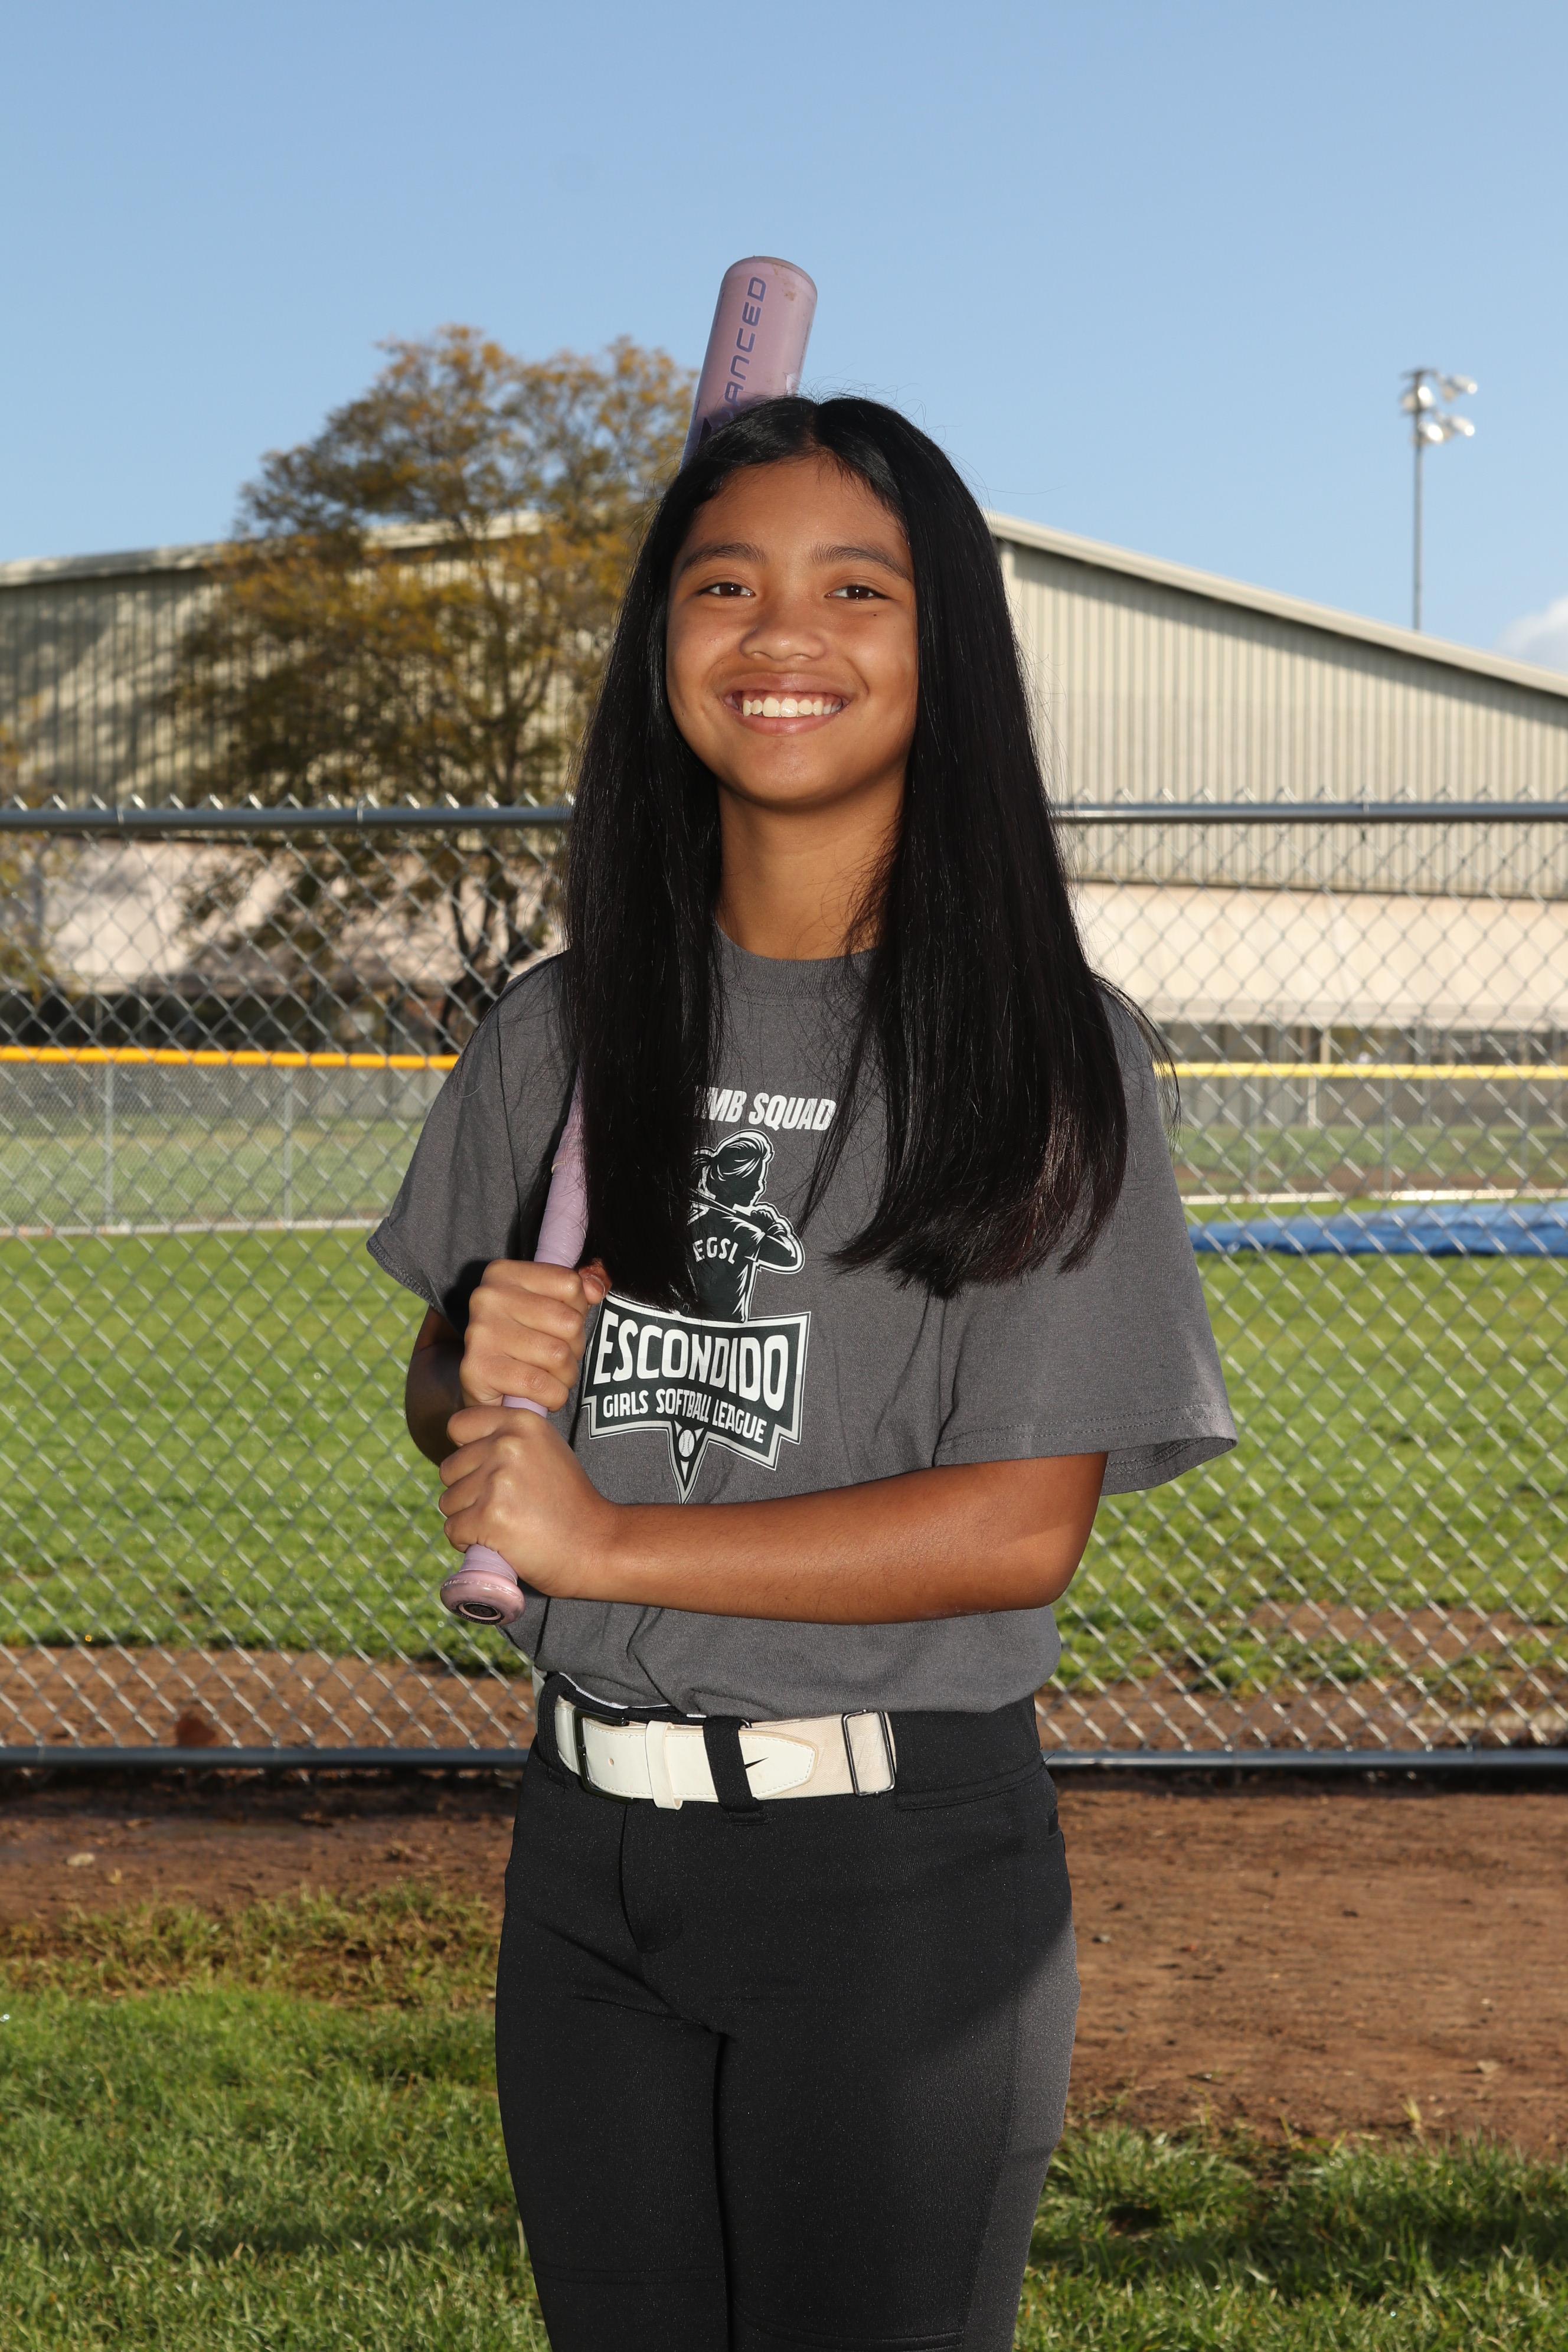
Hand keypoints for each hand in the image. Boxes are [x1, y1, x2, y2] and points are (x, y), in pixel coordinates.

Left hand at [438, 1405, 617, 1594]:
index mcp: (522, 1422)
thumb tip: (467, 1442)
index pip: (458, 1425)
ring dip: (468, 1518)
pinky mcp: (489, 1516)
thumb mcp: (547, 1450)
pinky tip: (498, 1541)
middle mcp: (508, 1445)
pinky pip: (454, 1529)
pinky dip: (468, 1541)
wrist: (594, 1544)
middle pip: (450, 1468)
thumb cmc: (568, 1502)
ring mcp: (498, 1481)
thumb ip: (511, 1438)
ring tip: (504, 1524)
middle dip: (466, 1491)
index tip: (485, 1471)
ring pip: (449, 1501)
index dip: (466, 1452)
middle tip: (502, 1506)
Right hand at [460, 1258, 608, 1412]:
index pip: (570, 1284)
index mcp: (504, 1273)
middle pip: (569, 1322)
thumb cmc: (522, 1340)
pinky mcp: (478, 1369)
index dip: (578, 1311)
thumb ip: (575, 1291)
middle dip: (574, 1348)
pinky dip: (552, 1396)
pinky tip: (543, 1394)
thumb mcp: (547, 1306)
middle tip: (559, 1359)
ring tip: (552, 1377)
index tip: (562, 1326)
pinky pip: (539, 1384)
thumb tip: (596, 1289)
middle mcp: (488, 1297)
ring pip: (558, 1355)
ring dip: (565, 1375)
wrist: (481, 1387)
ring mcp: (481, 1333)